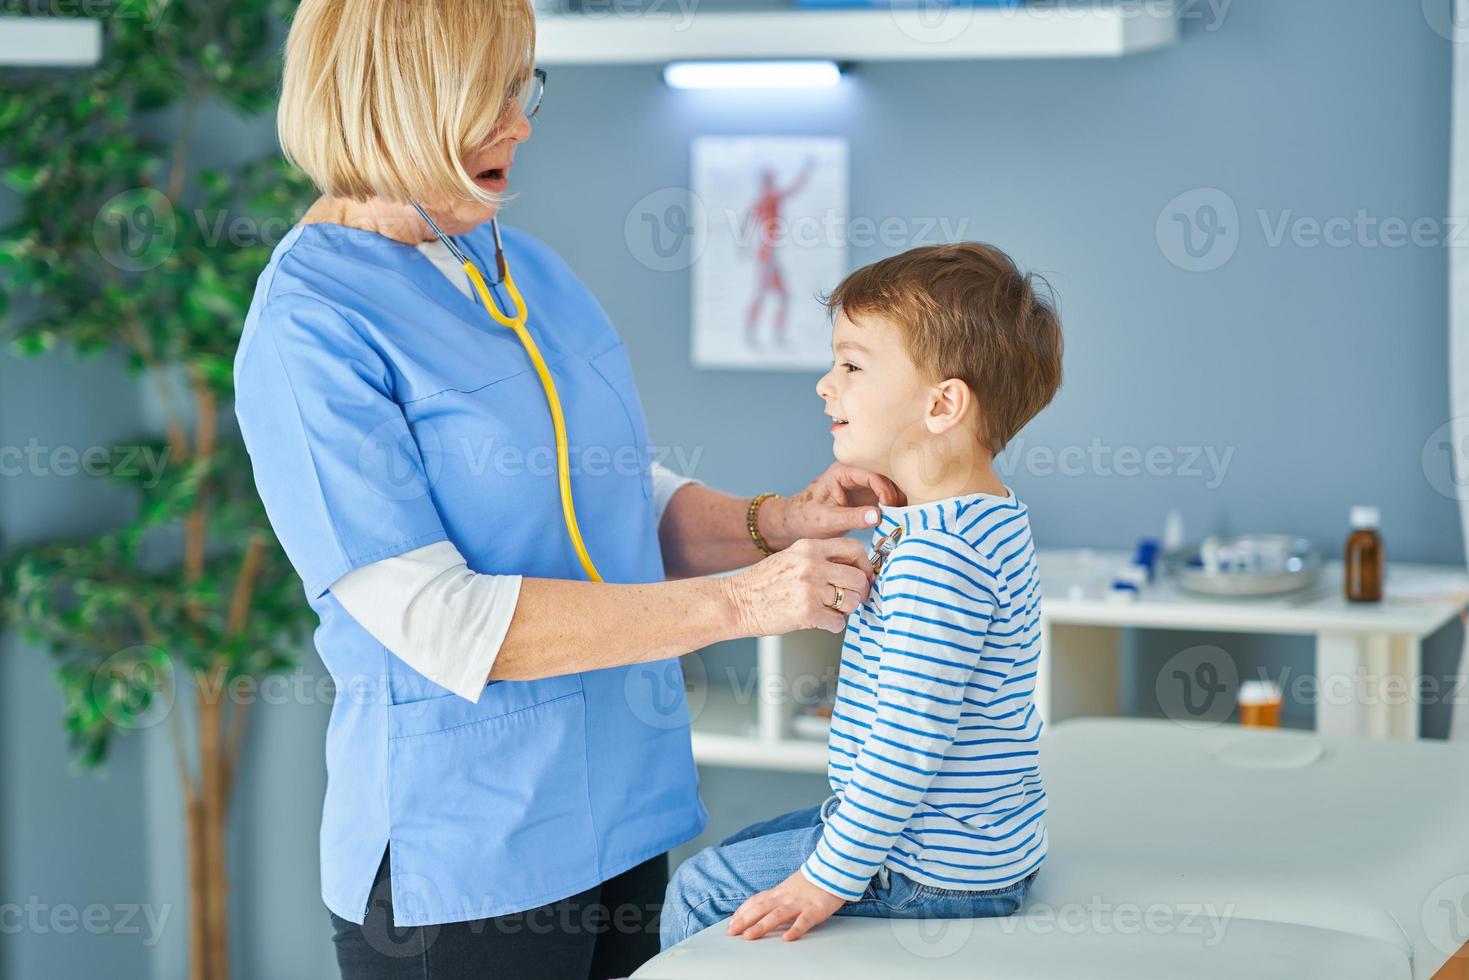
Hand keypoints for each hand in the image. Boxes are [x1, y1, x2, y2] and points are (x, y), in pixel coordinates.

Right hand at [723, 538, 872, 635]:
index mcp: (809, 547)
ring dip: (845, 611)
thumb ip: (819, 558)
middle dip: (859, 593)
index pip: (854, 548)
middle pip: (858, 578)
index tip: (862, 577)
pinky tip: (819, 621)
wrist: (735, 602)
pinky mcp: (806, 613)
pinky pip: (838, 622)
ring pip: (852, 602)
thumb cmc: (762, 583)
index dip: (864, 565)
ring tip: (830, 611)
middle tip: (850, 600)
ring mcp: (810, 589)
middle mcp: (811, 565)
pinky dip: (832, 625)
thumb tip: (854, 569)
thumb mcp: (791, 557)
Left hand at [727, 870, 844, 941]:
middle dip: (744, 920)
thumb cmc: (813, 880)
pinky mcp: (815, 909)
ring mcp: (799, 903)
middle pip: (761, 908)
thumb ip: (777, 896)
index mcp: (780, 892)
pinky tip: (787, 938)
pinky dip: (795, 929)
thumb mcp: (790, 885)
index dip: (743, 911)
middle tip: (732, 932)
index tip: (731, 922)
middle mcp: (786, 897)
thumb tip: (762, 908)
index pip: (756, 900)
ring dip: (762, 926)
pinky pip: (804, 921)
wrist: (834, 868)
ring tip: (749, 936)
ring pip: (777, 915)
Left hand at [762, 463, 905, 549]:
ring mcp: (860, 486)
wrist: (792, 523)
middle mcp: (854, 475)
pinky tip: (895, 523)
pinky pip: (884, 500)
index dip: (886, 492)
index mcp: (842, 473)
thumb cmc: (804, 518)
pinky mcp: (864, 497)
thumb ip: (852, 517)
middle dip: (896, 498)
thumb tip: (878, 516)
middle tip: (902, 518)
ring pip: (888, 490)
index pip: (873, 476)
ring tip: (901, 522)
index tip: (890, 511)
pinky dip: (891, 510)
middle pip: (885, 480)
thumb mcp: (827, 520)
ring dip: (896, 504)